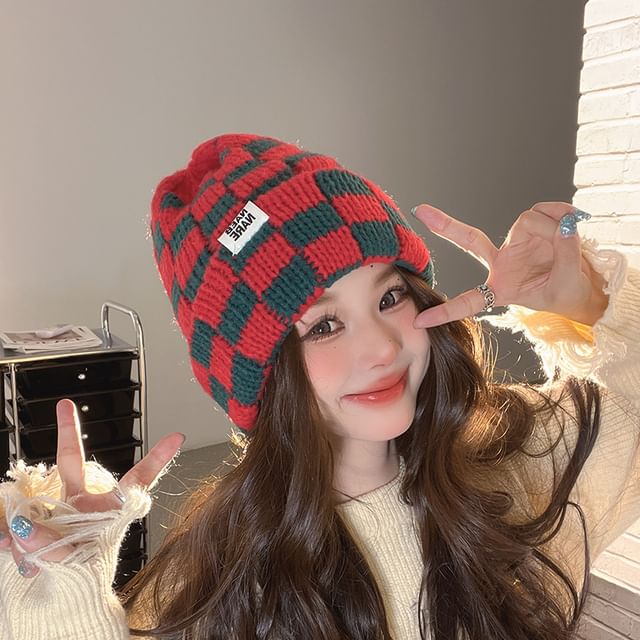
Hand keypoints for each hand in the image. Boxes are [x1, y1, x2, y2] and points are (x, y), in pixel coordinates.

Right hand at [0, 398, 184, 577]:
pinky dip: (13, 541)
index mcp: (109, 508)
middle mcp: (81, 501)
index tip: (179, 436)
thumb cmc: (82, 572)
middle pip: (71, 459)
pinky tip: (15, 547)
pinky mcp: (28, 518)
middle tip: (64, 405)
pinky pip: (13, 523)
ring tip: (36, 555)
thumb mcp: (76, 566)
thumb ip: (51, 547)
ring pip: (31, 507)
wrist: (63, 593)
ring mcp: (54, 507)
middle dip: (67, 431)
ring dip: (30, 534)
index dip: (157, 458)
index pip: (137, 479)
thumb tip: (23, 526)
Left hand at [411, 201, 608, 327]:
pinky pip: (543, 210)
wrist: (584, 287)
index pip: (468, 301)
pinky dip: (561, 214)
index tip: (419, 322)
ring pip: (527, 221)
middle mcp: (502, 263)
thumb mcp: (566, 285)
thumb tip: (565, 226)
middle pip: (470, 240)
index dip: (446, 311)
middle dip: (445, 225)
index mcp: (500, 289)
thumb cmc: (566, 293)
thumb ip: (565, 255)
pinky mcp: (531, 227)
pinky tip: (573, 221)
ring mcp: (515, 243)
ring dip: (553, 227)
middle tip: (420, 210)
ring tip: (570, 237)